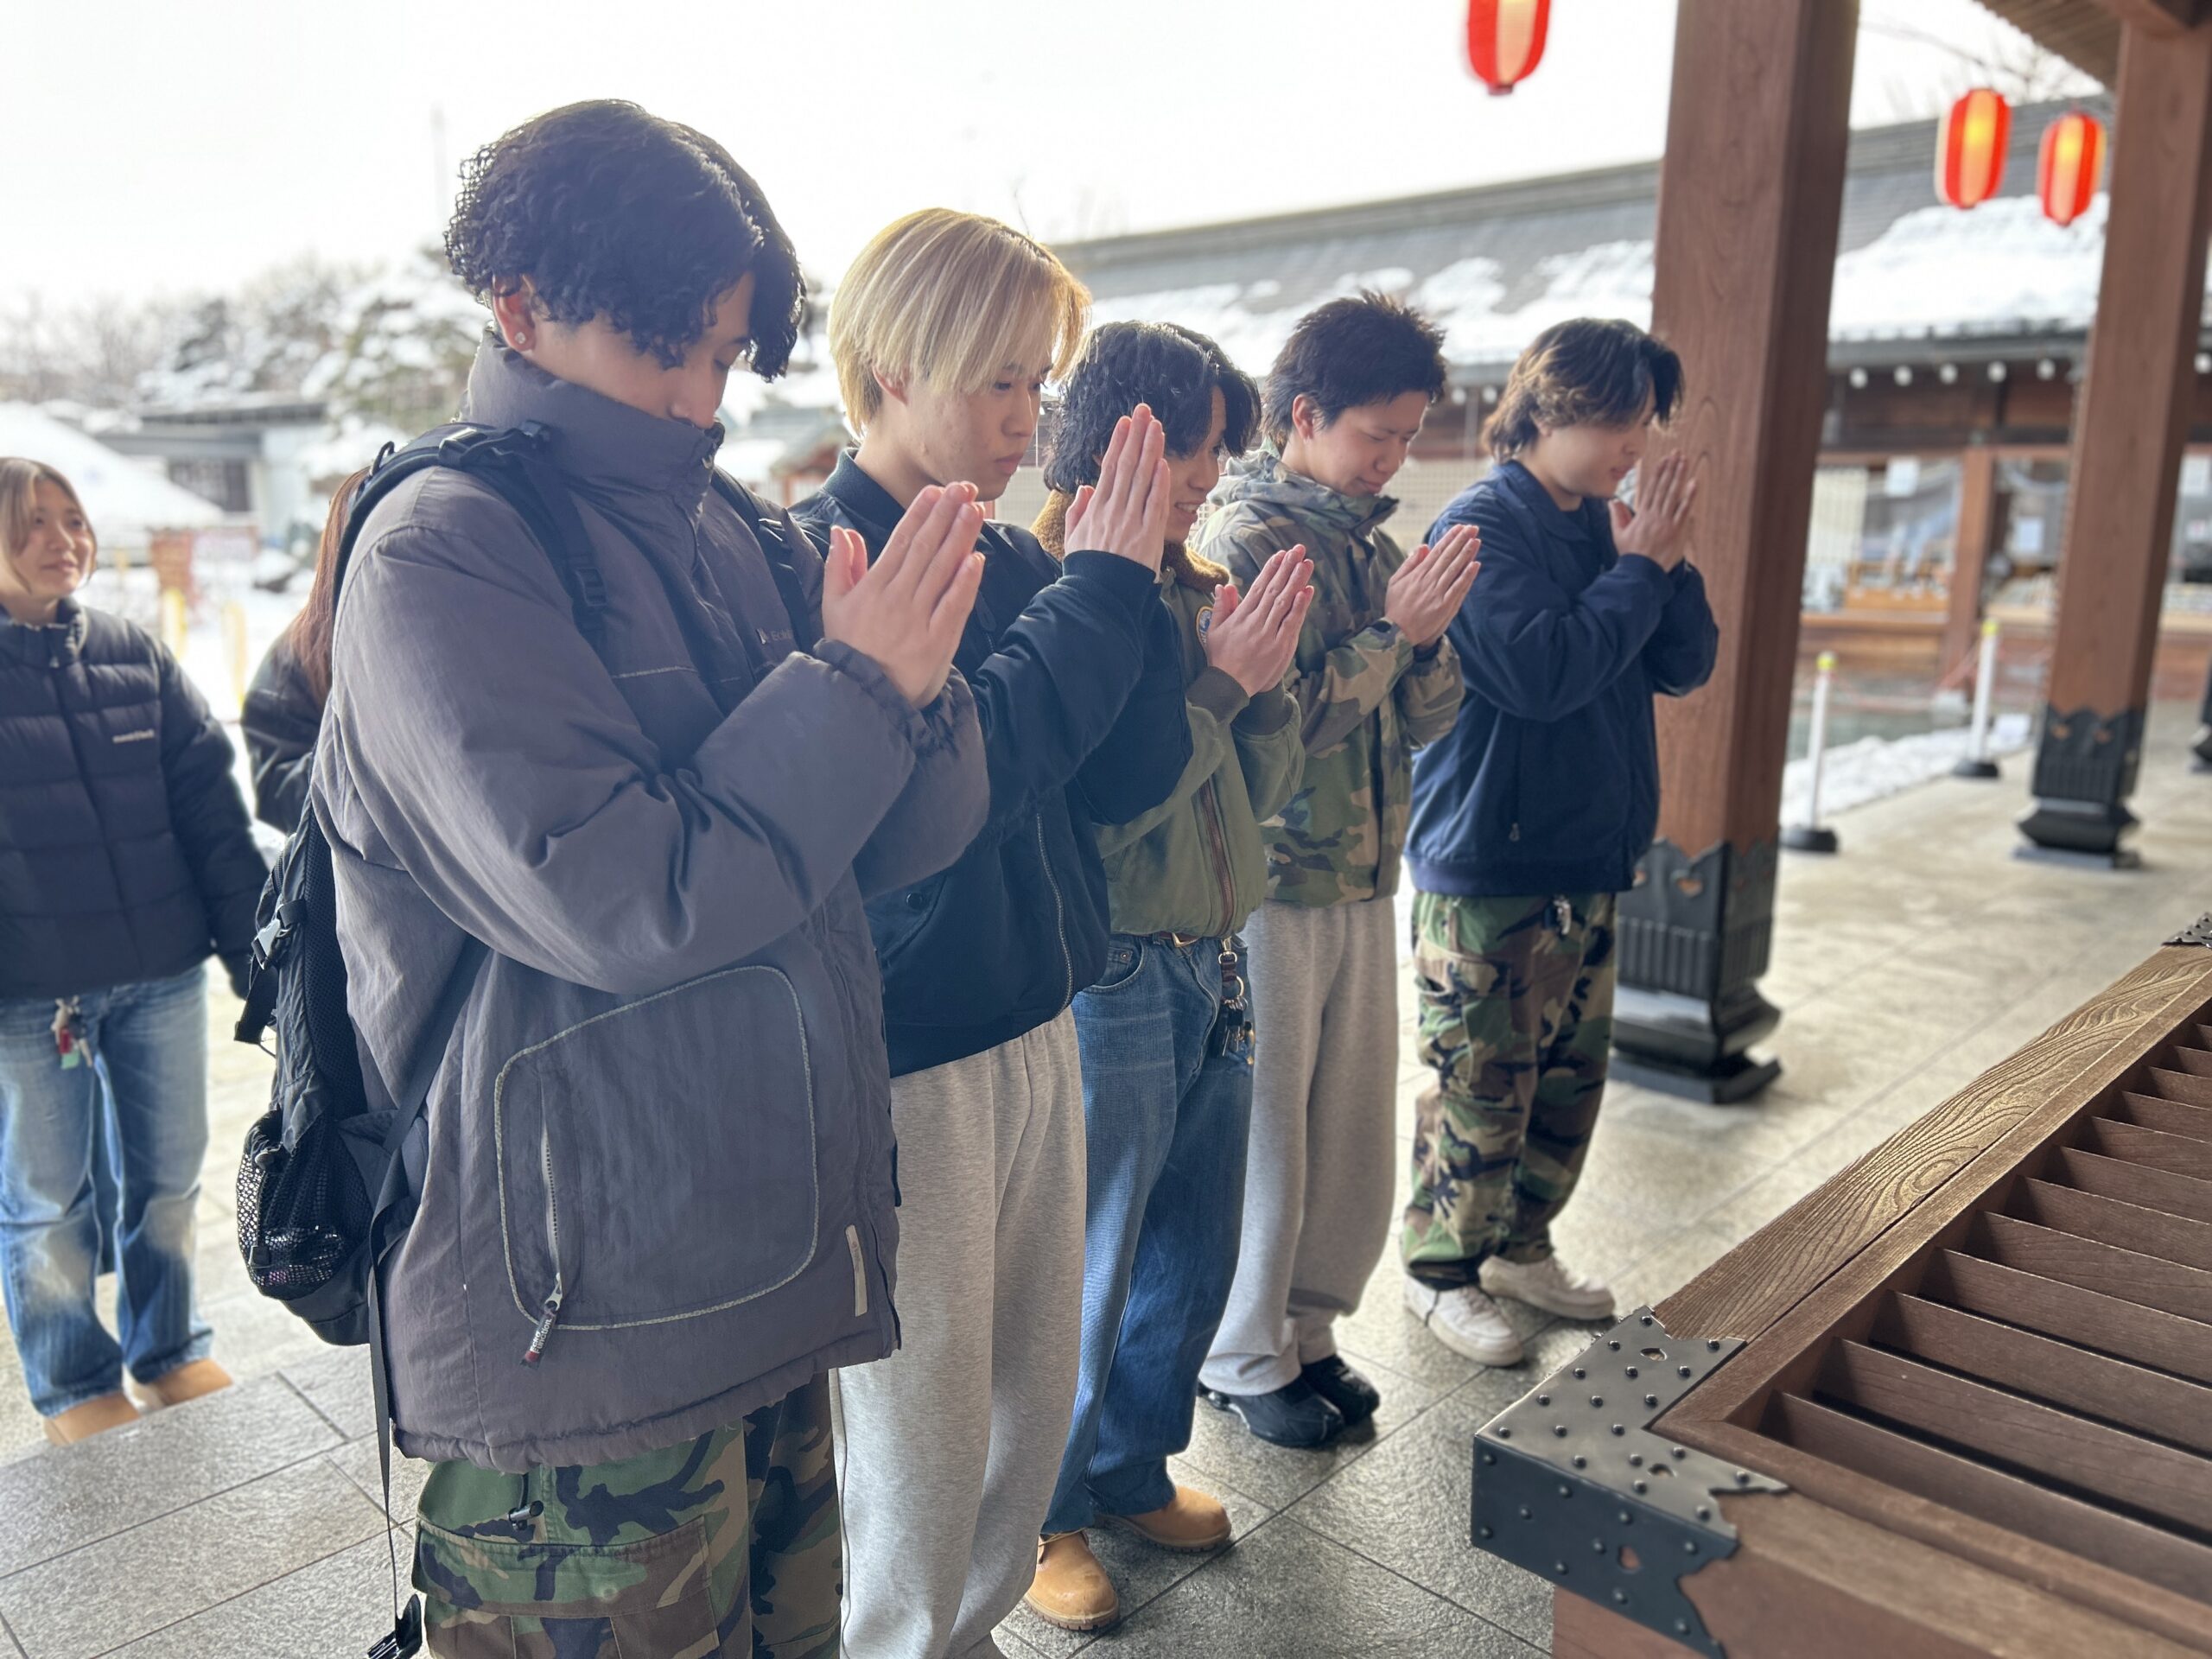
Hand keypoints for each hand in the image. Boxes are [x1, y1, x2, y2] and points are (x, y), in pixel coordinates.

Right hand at [820, 483, 985, 706]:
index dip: (920, 514)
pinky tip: (977, 559)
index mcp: (872, 587)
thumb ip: (840, 566)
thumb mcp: (833, 606)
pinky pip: (954, 606)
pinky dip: (965, 582)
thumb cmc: (848, 649)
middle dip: (946, 515)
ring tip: (976, 510)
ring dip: (960, 538)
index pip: (901, 541)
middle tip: (965, 487)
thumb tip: (843, 530)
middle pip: (926, 548)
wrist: (859, 697)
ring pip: (942, 570)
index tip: (936, 491)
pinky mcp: (936, 642)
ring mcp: (917, 620)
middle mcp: (896, 598)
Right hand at [1064, 404, 1168, 572]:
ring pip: (1143, 479)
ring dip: (1151, 450)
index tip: (1125, 423)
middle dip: (1137, 436)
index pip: (1109, 468)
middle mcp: (1114, 510)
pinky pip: (1155, 504)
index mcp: (1096, 509)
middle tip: (1145, 411)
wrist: (1099, 597)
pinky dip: (1159, 483)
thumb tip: (1085, 489)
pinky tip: (1163, 464)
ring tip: (1158, 427)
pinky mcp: (1148, 536)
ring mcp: (1132, 521)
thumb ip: (1078, 512)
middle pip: (1128, 465)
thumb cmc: (1087, 570)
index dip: (1118, 443)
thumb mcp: (1074, 539)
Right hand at [1203, 547, 1313, 696]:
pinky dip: (1299, 607)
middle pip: (1274, 589)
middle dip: (1287, 568)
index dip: (1271, 569)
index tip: (1281, 554)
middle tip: (1298, 550)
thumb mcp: (1214, 630)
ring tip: (1306, 563)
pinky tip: (1306, 591)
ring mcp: (1268, 634)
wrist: (1228, 685)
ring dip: (1296, 581)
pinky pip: (1291, 623)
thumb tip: (1223, 585)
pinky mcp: (1279, 647)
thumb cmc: (1221, 658)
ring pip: (1284, 602)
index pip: (1258, 587)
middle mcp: (1255, 621)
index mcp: (1241, 616)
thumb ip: (1221, 607)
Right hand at [1383, 523, 1480, 646]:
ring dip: (1467, 554)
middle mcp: (1429, 580)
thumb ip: (1409, 563)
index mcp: (1418, 572)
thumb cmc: (1395, 606)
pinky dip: (1467, 576)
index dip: (1450, 538)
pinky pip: (1458, 588)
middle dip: (1461, 540)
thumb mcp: (1395, 580)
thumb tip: (1423, 547)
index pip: (1437, 550)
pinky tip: (1475, 565)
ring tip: (1476, 541)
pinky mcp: (1444, 606)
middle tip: (1473, 528)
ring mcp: (1437, 592)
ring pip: (1455, 569)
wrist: (1396, 631)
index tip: (1460, 527)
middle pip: (1449, 556)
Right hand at [1611, 454, 1695, 571]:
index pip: (1651, 488)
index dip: (1658, 473)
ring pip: (1673, 494)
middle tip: (1677, 453)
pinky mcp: (1676, 530)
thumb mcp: (1619, 535)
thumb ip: (1617, 516)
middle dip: (1671, 469)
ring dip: (1680, 476)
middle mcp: (1654, 515)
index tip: (1664, 460)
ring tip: (1685, 461)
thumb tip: (1613, 501)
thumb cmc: (1631, 554)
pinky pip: (1684, 510)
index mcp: (1641, 515)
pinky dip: (1689, 496)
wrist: (1641, 572)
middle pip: (1664, 487)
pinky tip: (1694, 483)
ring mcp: (1666, 522)